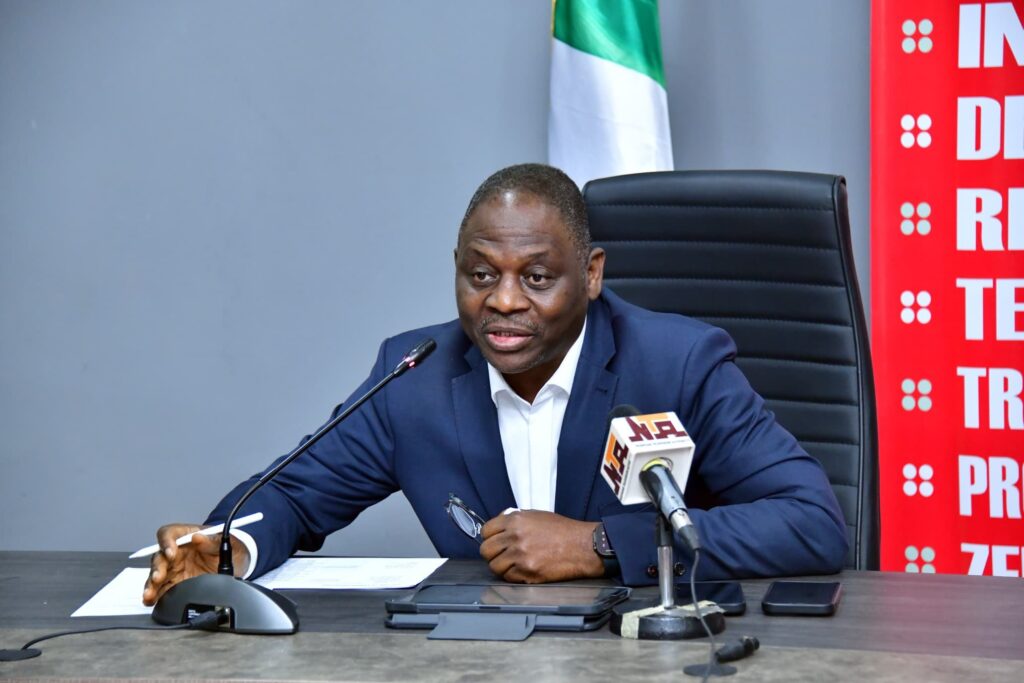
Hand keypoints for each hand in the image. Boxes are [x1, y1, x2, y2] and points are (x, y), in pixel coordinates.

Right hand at [141, 524, 249, 605]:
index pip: (169, 534)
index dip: (166, 542)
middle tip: (159, 577)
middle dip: (157, 568)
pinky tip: (151, 601)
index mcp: (186, 536)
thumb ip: (212, 540)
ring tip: (150, 594)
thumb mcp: (225, 541)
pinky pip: (162, 590)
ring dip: (151, 584)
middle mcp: (176, 552)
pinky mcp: (177, 584)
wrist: (237, 564)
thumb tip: (198, 537)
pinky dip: (155, 596)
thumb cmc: (229, 547)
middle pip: (159, 557)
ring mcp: (175, 569)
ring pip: (157, 575)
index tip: (171, 552)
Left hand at [479, 510, 603, 582]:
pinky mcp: (528, 572)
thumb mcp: (536, 515)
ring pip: (494, 566)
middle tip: (502, 555)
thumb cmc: (563, 530)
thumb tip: (499, 527)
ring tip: (513, 564)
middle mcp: (515, 537)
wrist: (582, 546)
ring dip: (502, 566)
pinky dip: (513, 576)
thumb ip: (515, 520)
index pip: (486, 531)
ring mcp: (520, 556)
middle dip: (492, 553)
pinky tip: (524, 570)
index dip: (489, 537)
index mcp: (515, 520)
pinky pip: (509, 577)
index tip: (494, 541)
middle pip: (486, 550)